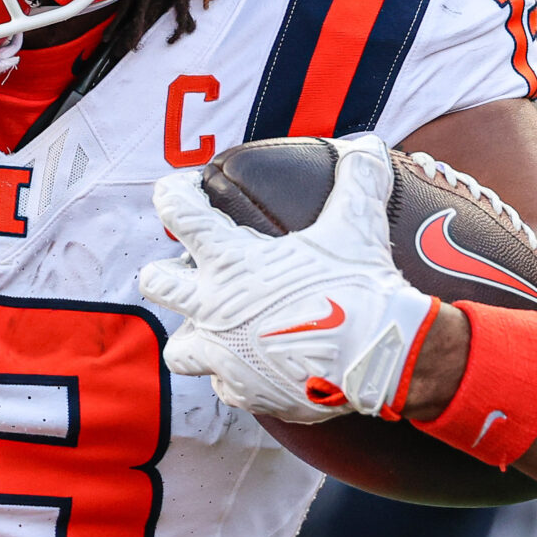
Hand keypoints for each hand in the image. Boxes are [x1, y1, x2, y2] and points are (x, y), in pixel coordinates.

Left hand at [138, 134, 438, 423]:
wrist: (381, 359)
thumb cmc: (361, 288)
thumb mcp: (358, 225)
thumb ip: (357, 179)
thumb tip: (367, 144)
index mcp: (231, 262)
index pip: (177, 211)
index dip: (175, 192)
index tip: (185, 189)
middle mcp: (214, 309)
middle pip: (155, 283)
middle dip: (167, 273)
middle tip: (193, 268)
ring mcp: (224, 356)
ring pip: (177, 349)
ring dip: (195, 335)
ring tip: (222, 326)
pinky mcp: (245, 392)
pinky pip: (222, 386)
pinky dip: (234, 376)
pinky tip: (257, 363)